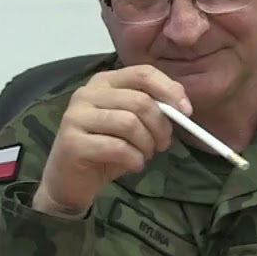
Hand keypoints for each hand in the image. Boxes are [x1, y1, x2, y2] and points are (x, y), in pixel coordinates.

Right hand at [33, 65, 189, 215]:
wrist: (70, 182)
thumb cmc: (104, 150)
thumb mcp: (132, 124)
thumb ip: (151, 108)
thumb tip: (181, 103)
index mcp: (104, 82)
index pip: (143, 73)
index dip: (169, 90)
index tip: (186, 112)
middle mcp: (87, 93)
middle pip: (140, 101)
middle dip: (160, 126)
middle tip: (163, 144)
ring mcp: (76, 116)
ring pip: (129, 123)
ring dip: (146, 144)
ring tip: (144, 155)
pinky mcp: (72, 142)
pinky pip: (117, 147)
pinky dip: (134, 159)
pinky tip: (133, 165)